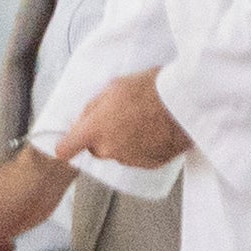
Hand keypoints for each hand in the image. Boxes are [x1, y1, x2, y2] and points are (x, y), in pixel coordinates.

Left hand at [54, 69, 190, 172]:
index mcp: (95, 131)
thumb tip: (86, 118)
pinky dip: (143, 147)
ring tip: (142, 120)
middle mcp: (110, 150)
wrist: (184, 102)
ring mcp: (131, 160)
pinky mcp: (150, 164)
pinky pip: (139, 157)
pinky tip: (154, 130)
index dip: (67, 144)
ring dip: (125, 142)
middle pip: (96, 149)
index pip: (65, 150)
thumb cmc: (150, 89)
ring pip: (119, 153)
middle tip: (119, 117)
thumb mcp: (113, 87)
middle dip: (103, 137)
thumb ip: (94, 107)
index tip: (69, 142)